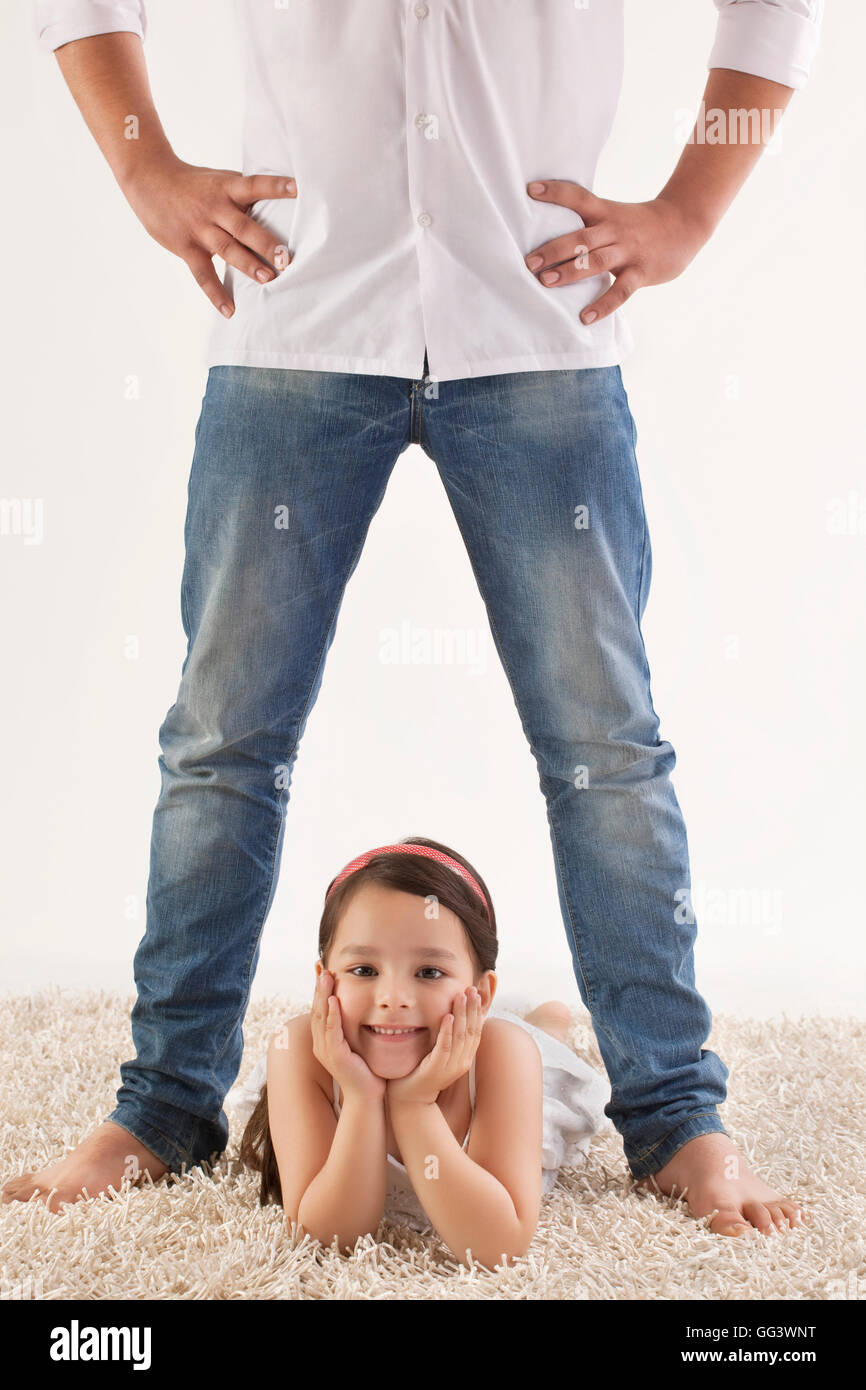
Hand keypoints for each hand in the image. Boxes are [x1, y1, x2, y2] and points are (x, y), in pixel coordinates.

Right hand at [120, 152, 296, 316]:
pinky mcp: (187, 247)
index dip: (275, 187)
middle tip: (286, 258)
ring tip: (268, 279)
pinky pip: (203, 274)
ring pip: (227, 248)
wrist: (150, 179)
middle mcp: (215, 207)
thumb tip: (281, 208)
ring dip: (248, 265)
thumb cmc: (194, 184)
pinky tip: (230, 311)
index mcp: (227, 188)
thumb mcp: (219, 180)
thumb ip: (244, 194)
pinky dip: (216, 294)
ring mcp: (200, 228)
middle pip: (243, 226)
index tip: (298, 189)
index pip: (254, 185)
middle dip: (265, 242)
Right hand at [310, 970, 385, 1103]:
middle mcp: (321, 1043)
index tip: (322, 969)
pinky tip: (333, 1000)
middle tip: (320, 966)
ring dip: (323, 995)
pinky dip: (332, 1014)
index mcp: (325, 1040)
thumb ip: (355, 1028)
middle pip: (316, 1009)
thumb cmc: (367, 1071)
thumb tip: (364, 1009)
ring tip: (325, 976)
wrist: (368, 1098)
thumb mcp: (358, 1044)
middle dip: (318, 986)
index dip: (320, 989)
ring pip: (321, 1017)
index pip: (320, 1009)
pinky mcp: (335, 1056)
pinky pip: (332, 1031)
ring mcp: (326, 1050)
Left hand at [385, 986, 483, 1108]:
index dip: (478, 1012)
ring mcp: (450, 1067)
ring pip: (460, 1036)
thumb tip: (452, 1014)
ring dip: (461, 1014)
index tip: (477, 993)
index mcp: (465, 1057)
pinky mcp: (436, 1069)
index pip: (476, 1030)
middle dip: (472, 1008)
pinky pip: (444, 1047)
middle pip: (471, 1031)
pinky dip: (447, 1031)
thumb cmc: (422, 1071)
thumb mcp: (440, 1052)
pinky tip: (447, 1017)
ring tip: (461, 996)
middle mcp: (462, 1062)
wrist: (410, 1098)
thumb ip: (448, 1036)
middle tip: (471, 989)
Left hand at [524, 180, 710, 324]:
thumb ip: (588, 224)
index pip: (578, 197)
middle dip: (553, 249)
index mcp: (605, 212)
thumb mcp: (614, 216)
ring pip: (596, 261)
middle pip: (581, 237)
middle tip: (529, 262)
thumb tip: (551, 240)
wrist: (685, 224)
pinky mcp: (641, 272)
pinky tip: (585, 318)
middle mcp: (614, 229)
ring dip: (571, 272)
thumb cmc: (640, 225)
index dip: (556, 192)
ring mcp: (628, 251)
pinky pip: (620, 291)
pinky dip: (603, 305)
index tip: (531, 190)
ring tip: (546, 282)